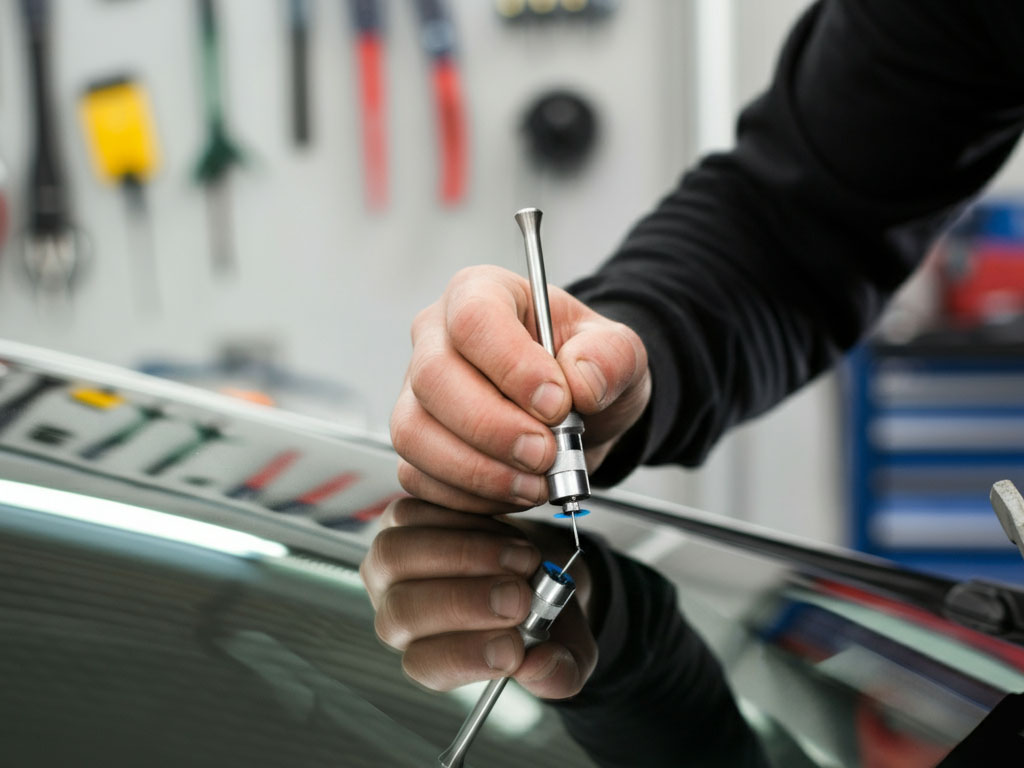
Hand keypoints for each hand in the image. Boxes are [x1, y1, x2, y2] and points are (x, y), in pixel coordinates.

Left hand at [360, 497, 597, 697]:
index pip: (425, 664)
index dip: (465, 658)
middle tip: (520, 597)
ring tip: (523, 559)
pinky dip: (464, 520)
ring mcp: (392, 564)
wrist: (537, 562)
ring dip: (465, 555)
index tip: (513, 649)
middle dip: (464, 604)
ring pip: (398, 557)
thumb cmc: (542, 611)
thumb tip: (539, 668)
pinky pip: (415, 513)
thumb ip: (559, 673)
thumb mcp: (568, 650)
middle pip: (402, 612)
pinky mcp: (401, 518)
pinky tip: (505, 530)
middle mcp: (400, 614)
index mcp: (431, 655)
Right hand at [391, 265, 650, 513]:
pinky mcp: (415, 443)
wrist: (578, 410)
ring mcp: (417, 393)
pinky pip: (418, 475)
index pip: (474, 320)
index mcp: (481, 293)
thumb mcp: (619, 350)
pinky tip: (511, 488)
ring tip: (535, 481)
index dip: (513, 367)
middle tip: (546, 452)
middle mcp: (436, 338)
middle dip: (495, 428)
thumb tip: (582, 382)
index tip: (557, 403)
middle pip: (435, 378)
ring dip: (479, 470)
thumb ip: (610, 357)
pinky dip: (468, 495)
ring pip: (415, 432)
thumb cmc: (583, 366)